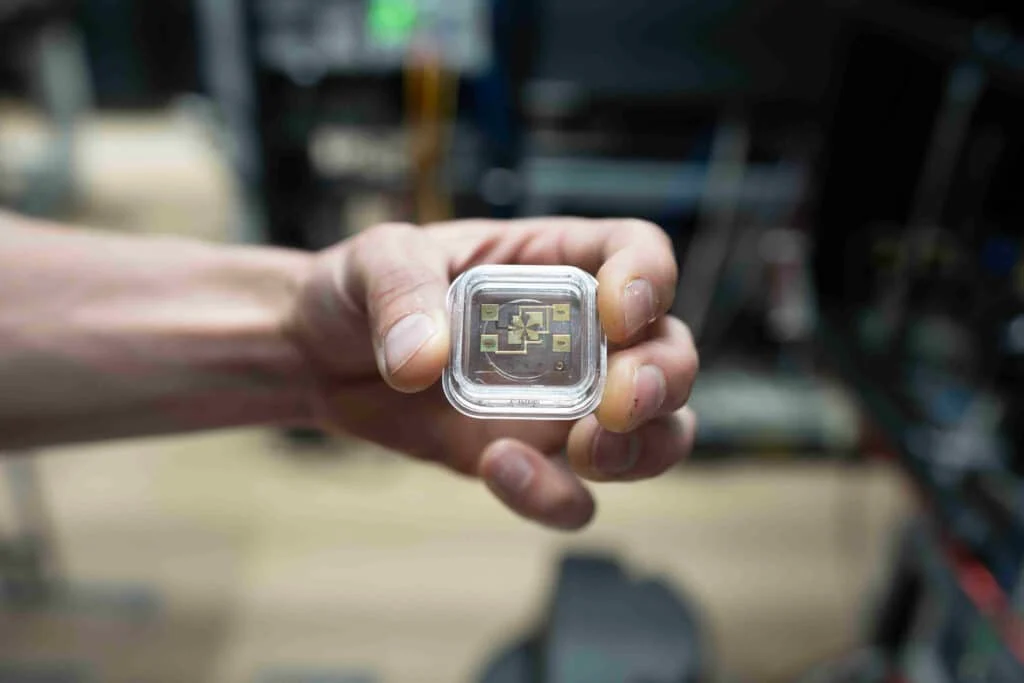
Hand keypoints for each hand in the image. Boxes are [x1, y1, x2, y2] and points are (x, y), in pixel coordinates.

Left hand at [288, 218, 698, 529]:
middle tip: (618, 402)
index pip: (637, 254)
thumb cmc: (361, 289)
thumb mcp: (376, 262)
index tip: (618, 314)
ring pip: (654, 433)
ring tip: (585, 450)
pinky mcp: (531, 459)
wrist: (322, 357)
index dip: (651, 280)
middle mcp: (577, 333)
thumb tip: (424, 363)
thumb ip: (402, 293)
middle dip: (662, 379)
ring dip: (642, 449)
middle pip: (669, 351)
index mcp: (554, 264)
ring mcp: (562, 402)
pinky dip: (555, 496)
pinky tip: (498, 467)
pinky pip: (575, 495)